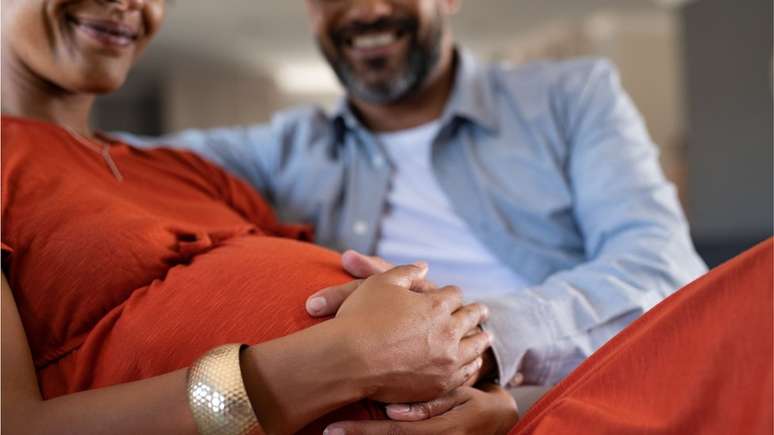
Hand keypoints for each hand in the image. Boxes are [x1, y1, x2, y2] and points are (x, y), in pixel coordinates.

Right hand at [305, 251, 498, 385]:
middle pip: (470, 318)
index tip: (453, 295)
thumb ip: (406, 272)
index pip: (454, 295)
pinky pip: (465, 374)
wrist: (348, 360)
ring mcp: (446, 361)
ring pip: (473, 347)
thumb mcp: (381, 283)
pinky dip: (471, 366)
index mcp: (436, 305)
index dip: (452, 294)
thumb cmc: (361, 318)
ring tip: (486, 336)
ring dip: (481, 339)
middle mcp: (447, 332)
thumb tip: (424, 267)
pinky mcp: (439, 385)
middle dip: (475, 312)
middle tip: (482, 311)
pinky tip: (472, 363)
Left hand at [324, 385, 519, 434]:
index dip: (362, 431)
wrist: (498, 421)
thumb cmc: (475, 402)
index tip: (333, 428)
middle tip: (328, 432)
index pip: (392, 432)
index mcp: (439, 430)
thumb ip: (429, 405)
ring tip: (337, 432)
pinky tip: (358, 432)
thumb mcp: (460, 398)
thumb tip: (394, 413)